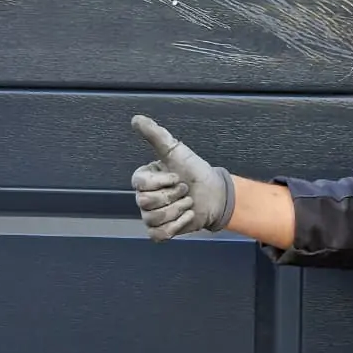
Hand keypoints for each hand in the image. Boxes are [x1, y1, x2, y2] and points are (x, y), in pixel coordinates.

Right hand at [131, 115, 234, 240]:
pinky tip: (187, 216)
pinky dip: (177, 226)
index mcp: (144, 179)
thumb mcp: (175, 150)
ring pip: (154, 219)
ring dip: (178, 210)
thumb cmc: (195, 171)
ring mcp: (151, 216)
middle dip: (173, 196)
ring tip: (188, 203)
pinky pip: (159, 234)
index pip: (140, 185)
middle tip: (185, 190)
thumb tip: (136, 119)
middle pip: (147, 203)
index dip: (162, 182)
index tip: (177, 177)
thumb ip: (155, 134)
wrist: (215, 193)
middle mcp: (143, 198)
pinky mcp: (160, 231)